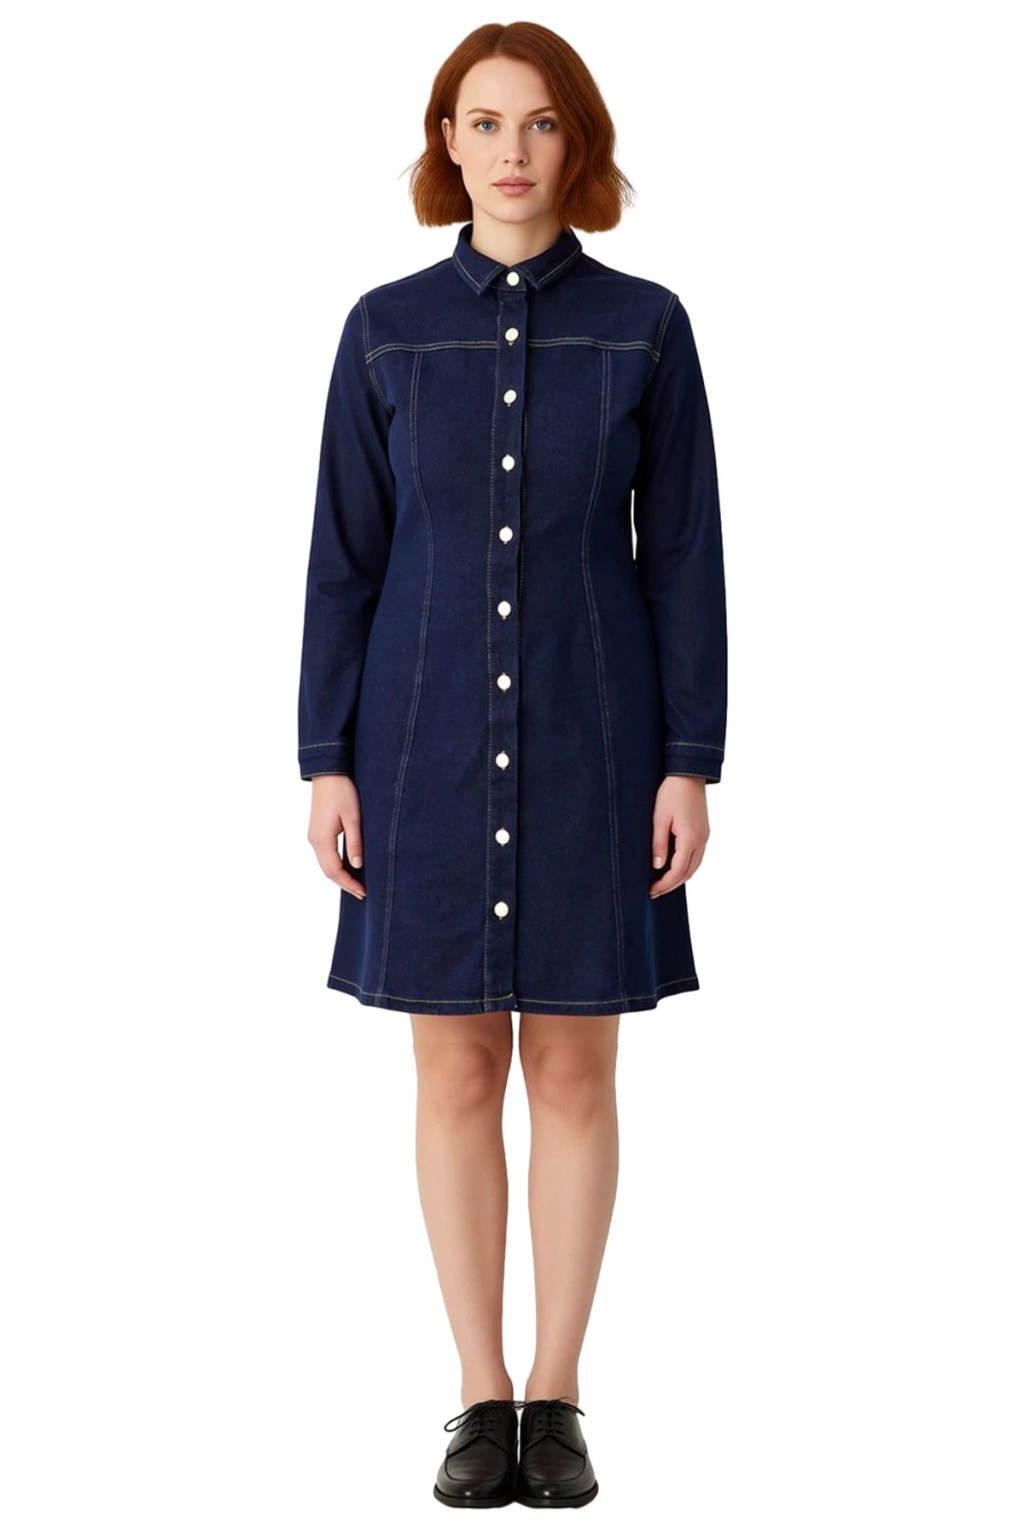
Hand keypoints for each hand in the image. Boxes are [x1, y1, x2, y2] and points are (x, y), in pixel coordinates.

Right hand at [307, 775, 365, 899]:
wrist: (328, 773)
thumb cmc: (342, 792)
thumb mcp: (354, 818)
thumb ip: (355, 843)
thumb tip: (358, 866)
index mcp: (322, 839)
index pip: (335, 871)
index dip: (349, 884)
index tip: (364, 893)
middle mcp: (314, 840)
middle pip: (328, 871)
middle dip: (344, 884)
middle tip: (362, 894)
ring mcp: (313, 836)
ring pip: (325, 864)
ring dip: (340, 876)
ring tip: (356, 884)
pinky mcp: (316, 831)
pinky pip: (325, 855)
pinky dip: (335, 866)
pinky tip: (347, 867)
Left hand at [649, 775, 708, 897]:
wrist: (688, 774)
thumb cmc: (671, 793)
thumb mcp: (659, 818)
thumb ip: (658, 843)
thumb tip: (657, 866)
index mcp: (690, 839)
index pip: (678, 871)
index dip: (664, 884)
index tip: (651, 890)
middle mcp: (701, 840)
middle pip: (688, 873)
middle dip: (671, 885)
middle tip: (654, 892)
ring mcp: (705, 836)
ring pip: (694, 866)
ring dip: (679, 878)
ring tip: (662, 883)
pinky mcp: (703, 831)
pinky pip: (697, 856)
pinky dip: (686, 866)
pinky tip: (674, 867)